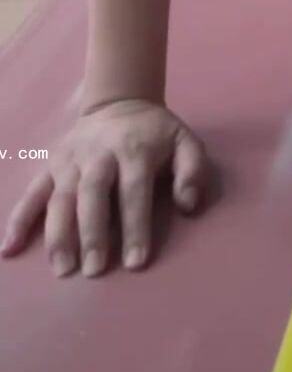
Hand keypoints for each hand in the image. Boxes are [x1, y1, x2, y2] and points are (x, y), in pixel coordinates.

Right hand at [0, 98, 210, 275]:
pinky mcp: (50, 165)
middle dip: (92, 232)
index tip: (135, 262)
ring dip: (58, 233)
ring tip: (62, 268)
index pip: (133, 191)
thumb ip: (193, 170)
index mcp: (134, 149)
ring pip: (60, 196)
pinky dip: (18, 219)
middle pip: (92, 194)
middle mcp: (98, 154)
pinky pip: (32, 192)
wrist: (119, 101)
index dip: (135, 226)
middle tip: (94, 270)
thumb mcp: (185, 141)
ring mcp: (70, 160)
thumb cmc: (154, 133)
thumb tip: (189, 205)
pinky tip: (9, 248)